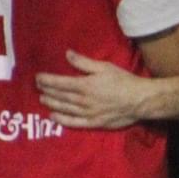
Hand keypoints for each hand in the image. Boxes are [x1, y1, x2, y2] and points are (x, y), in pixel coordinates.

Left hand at [35, 50, 155, 127]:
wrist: (140, 100)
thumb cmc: (124, 81)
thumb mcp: (105, 67)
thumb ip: (84, 63)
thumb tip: (67, 54)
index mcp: (85, 85)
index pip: (60, 82)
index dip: (47, 80)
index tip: (38, 77)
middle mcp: (83, 101)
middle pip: (60, 96)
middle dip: (47, 91)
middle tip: (37, 87)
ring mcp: (88, 113)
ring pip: (64, 108)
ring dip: (51, 104)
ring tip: (42, 100)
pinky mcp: (94, 123)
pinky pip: (74, 123)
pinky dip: (62, 120)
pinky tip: (54, 117)